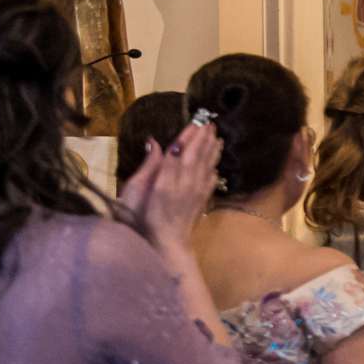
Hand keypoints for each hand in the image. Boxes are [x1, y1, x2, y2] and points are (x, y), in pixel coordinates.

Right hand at [122, 122, 220, 249]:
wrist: (168, 241)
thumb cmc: (148, 216)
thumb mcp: (146, 189)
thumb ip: (155, 166)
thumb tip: (157, 144)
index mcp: (173, 175)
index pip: (184, 150)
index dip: (190, 135)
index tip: (197, 121)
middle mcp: (188, 181)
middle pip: (198, 155)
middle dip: (204, 139)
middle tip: (211, 123)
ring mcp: (197, 191)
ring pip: (207, 166)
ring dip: (212, 151)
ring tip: (218, 138)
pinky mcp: (200, 201)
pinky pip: (210, 181)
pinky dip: (213, 170)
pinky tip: (216, 167)